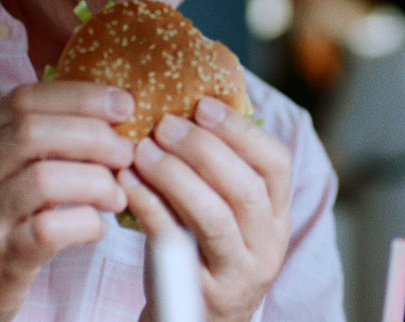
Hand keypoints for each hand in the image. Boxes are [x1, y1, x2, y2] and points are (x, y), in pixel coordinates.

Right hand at [0, 81, 136, 321]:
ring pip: (44, 179)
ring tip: (116, 194)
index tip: (123, 104)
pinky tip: (97, 225)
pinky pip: (49, 231)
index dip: (81, 96)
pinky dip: (86, 222)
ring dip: (96, 181)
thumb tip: (103, 109)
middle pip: (34, 132)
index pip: (24, 100)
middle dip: (94, 134)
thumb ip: (32, 139)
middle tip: (126, 152)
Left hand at [121, 97, 291, 321]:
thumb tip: (188, 106)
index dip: (241, 130)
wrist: (197, 321)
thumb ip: (220, 171)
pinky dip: (149, 207)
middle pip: (244, 188)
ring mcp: (237, 272)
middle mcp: (267, 244)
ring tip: (142, 150)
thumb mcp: (228, 214)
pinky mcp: (201, 293)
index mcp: (277, 215)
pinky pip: (175, 244)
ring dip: (175, 176)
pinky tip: (127, 183)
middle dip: (203, 149)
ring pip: (214, 217)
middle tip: (164, 124)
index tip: (203, 105)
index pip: (276, 163)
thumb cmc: (206, 253)